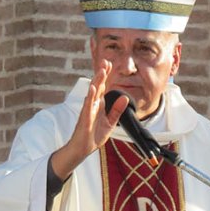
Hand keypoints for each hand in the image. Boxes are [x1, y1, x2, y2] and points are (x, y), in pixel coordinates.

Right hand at [49, 60, 128, 178]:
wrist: (83, 149)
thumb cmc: (94, 135)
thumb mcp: (110, 122)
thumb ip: (117, 110)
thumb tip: (126, 98)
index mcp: (99, 104)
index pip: (103, 87)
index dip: (106, 76)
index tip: (109, 64)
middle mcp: (93, 104)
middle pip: (98, 86)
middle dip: (101, 74)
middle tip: (105, 62)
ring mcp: (88, 110)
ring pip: (92, 93)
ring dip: (97, 82)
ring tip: (101, 71)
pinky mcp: (85, 118)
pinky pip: (87, 106)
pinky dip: (90, 97)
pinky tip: (92, 89)